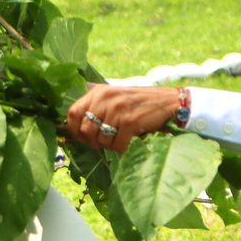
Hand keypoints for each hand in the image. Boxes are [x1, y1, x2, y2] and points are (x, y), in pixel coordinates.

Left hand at [66, 85, 182, 153]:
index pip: (72, 113)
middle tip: (103, 143)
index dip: (73, 130)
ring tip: (120, 139)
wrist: (167, 101)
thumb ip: (96, 108)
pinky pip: (117, 145)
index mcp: (98, 92)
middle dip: (92, 142)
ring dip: (110, 145)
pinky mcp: (130, 121)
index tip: (82, 138)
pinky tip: (129, 142)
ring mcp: (117, 110)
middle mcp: (105, 99)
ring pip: (101, 140)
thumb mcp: (114, 98)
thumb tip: (77, 130)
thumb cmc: (139, 103)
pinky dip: (122, 149)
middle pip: (85, 130)